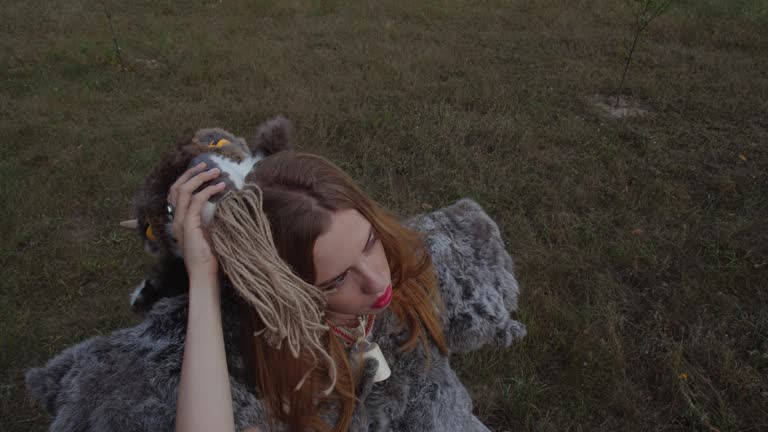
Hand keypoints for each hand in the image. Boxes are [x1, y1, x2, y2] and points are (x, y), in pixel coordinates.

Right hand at [167, 162, 226, 280]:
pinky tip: (220, 187)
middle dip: (192, 173)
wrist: (204, 272)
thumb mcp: (209, 231)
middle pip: (177, 187)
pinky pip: (195, 201)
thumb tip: (221, 202)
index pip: (176, 192)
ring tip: (216, 172)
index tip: (202, 170)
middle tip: (207, 165)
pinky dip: (208, 191)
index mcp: (179, 219)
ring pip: (184, 190)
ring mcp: (180, 221)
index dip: (188, 178)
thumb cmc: (210, 255)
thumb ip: (209, 217)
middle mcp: (176, 218)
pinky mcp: (188, 225)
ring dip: (201, 178)